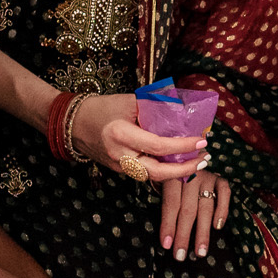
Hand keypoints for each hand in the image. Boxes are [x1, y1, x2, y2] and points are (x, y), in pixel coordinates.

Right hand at [71, 91, 206, 185]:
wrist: (72, 123)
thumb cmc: (101, 108)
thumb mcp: (128, 101)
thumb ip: (154, 106)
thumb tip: (183, 108)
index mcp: (121, 135)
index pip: (158, 146)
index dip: (183, 145)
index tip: (202, 140)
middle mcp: (119, 155)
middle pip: (157, 172)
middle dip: (185, 169)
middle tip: (205, 159)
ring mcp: (118, 166)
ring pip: (152, 176)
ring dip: (177, 172)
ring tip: (197, 162)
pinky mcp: (119, 170)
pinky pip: (145, 173)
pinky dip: (164, 170)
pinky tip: (179, 163)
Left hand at [159, 169, 231, 261]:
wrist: (186, 157)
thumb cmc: (172, 179)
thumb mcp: (161, 186)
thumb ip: (165, 204)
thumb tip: (166, 237)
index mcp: (172, 176)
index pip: (171, 204)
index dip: (168, 225)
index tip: (167, 246)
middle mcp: (191, 175)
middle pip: (188, 209)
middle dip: (184, 235)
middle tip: (181, 256)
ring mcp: (208, 176)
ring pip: (206, 207)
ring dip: (203, 232)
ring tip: (200, 251)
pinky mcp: (221, 179)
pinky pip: (224, 195)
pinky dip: (222, 211)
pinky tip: (218, 227)